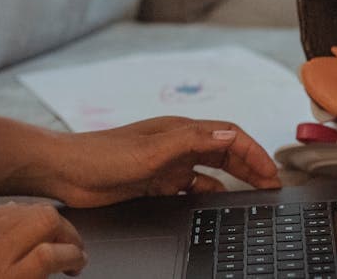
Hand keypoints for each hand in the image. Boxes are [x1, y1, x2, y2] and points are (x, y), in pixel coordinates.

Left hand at [40, 118, 281, 208]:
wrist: (64, 171)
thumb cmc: (101, 154)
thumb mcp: (150, 151)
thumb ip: (190, 142)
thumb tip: (229, 134)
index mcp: (179, 130)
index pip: (228, 135)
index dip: (253, 151)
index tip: (271, 172)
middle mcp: (176, 145)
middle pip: (224, 152)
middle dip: (250, 167)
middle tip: (272, 187)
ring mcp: (166, 164)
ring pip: (210, 171)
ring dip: (233, 181)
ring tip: (253, 197)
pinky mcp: (154, 183)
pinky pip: (190, 189)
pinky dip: (208, 195)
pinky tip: (215, 206)